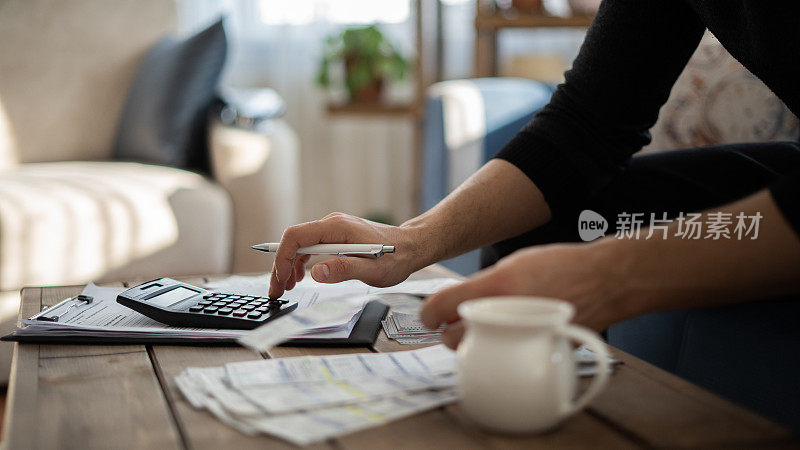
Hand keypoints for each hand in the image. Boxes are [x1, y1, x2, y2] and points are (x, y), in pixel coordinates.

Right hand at [268, 213, 425, 298]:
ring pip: (301, 244)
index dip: (282, 258)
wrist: (411, 247)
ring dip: (289, 265)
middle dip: (281, 265)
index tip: (281, 280)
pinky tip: (301, 277)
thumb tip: (316, 273)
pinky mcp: (337, 236)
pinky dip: (302, 262)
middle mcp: (332, 223)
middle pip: (294, 241)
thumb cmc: (395, 258)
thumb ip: (343, 270)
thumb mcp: (372, 270)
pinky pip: (312, 246)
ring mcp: (334, 228)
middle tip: (276, 291)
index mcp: (336, 227)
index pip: (296, 236)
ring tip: (286, 288)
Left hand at [420, 242, 629, 348]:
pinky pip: (507, 359)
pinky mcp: (538, 353)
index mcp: (497, 286)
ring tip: (481, 334)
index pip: (442, 305)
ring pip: (478, 354)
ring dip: (472, 347)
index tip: (429, 317)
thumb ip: (485, 284)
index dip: (428, 314)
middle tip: (453, 328)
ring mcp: (522, 336)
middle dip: (449, 335)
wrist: (605, 280)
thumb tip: (461, 302)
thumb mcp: (515, 263)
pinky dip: (503, 353)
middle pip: (453, 340)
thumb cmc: (562, 266)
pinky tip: (509, 340)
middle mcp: (506, 313)